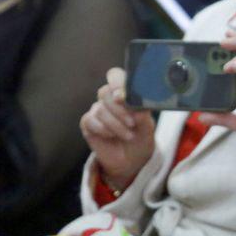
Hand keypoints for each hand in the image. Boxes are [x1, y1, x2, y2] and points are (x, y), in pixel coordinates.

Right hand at [79, 67, 155, 189]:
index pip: (115, 75)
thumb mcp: (148, 125)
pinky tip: (112, 136)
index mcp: (125, 93)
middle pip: (105, 92)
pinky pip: (90, 120)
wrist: (132, 160)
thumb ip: (141, 111)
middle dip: (120, 109)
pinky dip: (103, 129)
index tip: (122, 96)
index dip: (116, 82)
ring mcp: (97, 110)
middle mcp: (109, 99)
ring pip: (100, 109)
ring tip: (129, 136)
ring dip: (116, 124)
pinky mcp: (88, 123)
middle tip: (132, 123)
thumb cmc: (141, 138)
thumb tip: (128, 102)